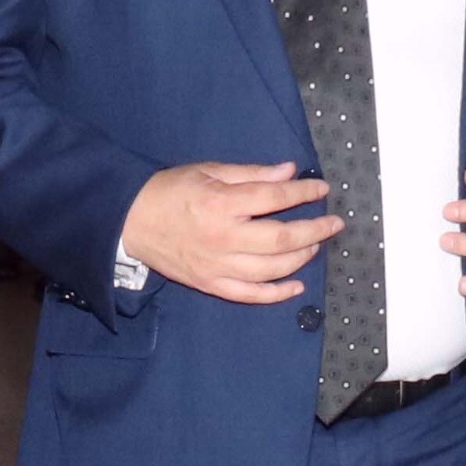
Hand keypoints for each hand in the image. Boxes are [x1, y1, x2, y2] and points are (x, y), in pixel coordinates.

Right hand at [121, 161, 339, 304]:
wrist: (131, 221)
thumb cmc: (170, 191)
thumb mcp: (209, 171)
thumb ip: (250, 174)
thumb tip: (288, 172)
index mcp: (222, 204)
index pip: (275, 198)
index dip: (304, 192)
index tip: (321, 188)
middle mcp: (223, 238)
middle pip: (282, 239)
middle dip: (315, 230)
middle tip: (334, 223)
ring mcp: (218, 266)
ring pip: (272, 269)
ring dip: (301, 258)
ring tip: (315, 245)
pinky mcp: (211, 284)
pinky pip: (250, 295)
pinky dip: (277, 293)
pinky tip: (296, 286)